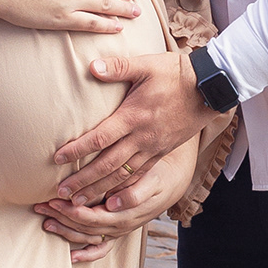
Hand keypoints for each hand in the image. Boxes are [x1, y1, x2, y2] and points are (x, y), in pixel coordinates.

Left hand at [35, 140, 198, 262]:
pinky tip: (70, 256)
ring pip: (87, 237)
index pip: (91, 217)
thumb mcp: (151, 180)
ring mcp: (118, 231)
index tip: (54, 200)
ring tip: (45, 221)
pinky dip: (86, 254)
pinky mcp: (118, 230)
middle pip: (84, 227)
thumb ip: (134, 191)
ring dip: (65, 231)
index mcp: (125, 214)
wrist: (173, 180)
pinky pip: (101, 248)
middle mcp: (120, 227)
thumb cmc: (159, 175)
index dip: (71, 211)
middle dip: (61, 218)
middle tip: (40, 205)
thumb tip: (112, 202)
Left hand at [53, 51, 214, 205]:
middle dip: (84, 181)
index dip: (77, 149)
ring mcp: (153, 148)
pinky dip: (123, 189)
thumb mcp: (146, 64)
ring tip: (79, 203)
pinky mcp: (162, 152)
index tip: (57, 159)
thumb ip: (118, 67)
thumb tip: (92, 66)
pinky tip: (111, 198)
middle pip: (108, 165)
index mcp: (133, 116)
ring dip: (99, 190)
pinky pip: (139, 175)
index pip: (100, 138)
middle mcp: (142, 138)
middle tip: (62, 193)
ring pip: (122, 176)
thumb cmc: (175, 73)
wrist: (210, 87)